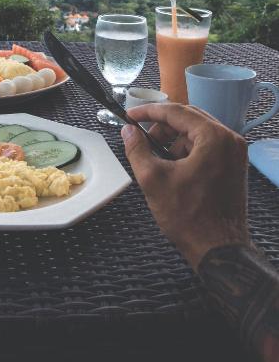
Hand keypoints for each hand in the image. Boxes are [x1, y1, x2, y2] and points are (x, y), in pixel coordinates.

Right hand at [121, 103, 249, 269]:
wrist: (217, 250)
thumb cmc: (188, 216)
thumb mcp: (153, 179)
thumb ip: (137, 149)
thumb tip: (128, 131)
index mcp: (214, 137)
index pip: (176, 111)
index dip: (148, 111)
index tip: (130, 116)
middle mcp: (229, 139)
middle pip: (188, 118)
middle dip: (161, 127)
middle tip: (141, 138)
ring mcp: (234, 153)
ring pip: (196, 132)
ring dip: (174, 140)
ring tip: (158, 160)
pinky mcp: (234, 165)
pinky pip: (206, 146)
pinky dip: (187, 150)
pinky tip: (174, 168)